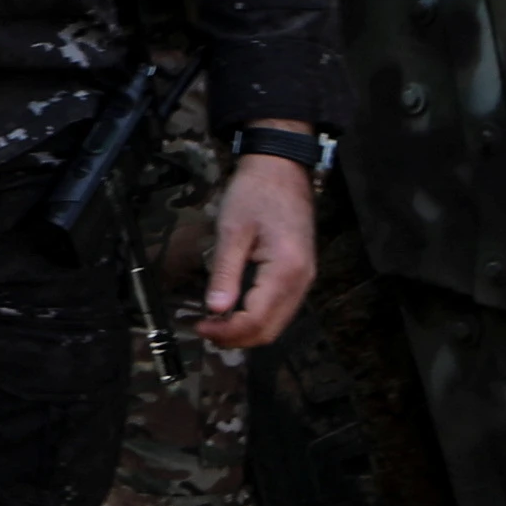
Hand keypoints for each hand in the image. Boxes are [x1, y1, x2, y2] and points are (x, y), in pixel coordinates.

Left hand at [202, 145, 320, 351]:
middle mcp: (302, 280)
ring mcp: (304, 278)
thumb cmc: (255, 192)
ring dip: (247, 331)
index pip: (257, 320)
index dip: (227, 332)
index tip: (200, 326)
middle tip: (204, 329)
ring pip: (277, 323)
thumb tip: (215, 310)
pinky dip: (258, 317)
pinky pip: (281, 308)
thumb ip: (225, 273)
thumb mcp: (232, 230)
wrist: (281, 168)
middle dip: (237, 338)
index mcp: (286, 271)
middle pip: (270, 330)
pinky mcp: (300, 273)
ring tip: (215, 323)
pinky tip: (235, 311)